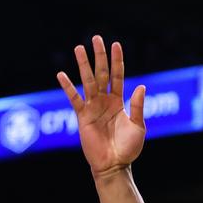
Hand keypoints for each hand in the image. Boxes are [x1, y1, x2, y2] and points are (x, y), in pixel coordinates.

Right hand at [57, 35, 146, 177]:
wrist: (114, 165)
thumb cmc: (128, 148)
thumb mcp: (138, 127)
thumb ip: (138, 107)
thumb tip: (141, 86)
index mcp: (119, 102)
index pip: (118, 76)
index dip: (117, 61)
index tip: (116, 44)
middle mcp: (105, 101)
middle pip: (102, 74)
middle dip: (100, 56)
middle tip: (96, 38)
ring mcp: (93, 107)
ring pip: (88, 81)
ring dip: (83, 65)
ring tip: (79, 47)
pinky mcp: (82, 116)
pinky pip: (74, 99)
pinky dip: (68, 87)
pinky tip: (61, 75)